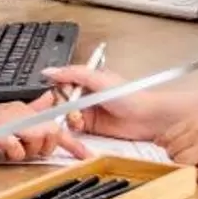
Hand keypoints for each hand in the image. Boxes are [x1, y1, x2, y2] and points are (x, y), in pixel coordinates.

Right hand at [0, 100, 88, 163]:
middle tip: (24, 153)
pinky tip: (0, 151)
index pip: (55, 124)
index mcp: (21, 110)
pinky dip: (11, 151)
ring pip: (37, 135)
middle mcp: (16, 111)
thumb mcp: (1, 121)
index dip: (73, 142)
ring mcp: (4, 119)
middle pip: (51, 130)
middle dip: (45, 148)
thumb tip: (49, 103)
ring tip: (9, 150)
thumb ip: (26, 114)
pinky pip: (14, 143)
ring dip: (28, 150)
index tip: (86, 155)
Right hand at [40, 64, 177, 140]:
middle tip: (70, 109)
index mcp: (87, 79)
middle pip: (62, 100)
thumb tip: (50, 71)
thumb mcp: (98, 79)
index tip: (60, 95)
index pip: (62, 82)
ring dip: (69, 117)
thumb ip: (73, 74)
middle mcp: (86, 94)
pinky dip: (74, 128)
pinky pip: (75, 128)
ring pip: (67, 114)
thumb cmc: (130, 96)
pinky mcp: (92, 127)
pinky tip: (80, 126)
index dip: (59, 90)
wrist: (147, 118)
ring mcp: (89, 111)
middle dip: (63, 106)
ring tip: (78, 119)